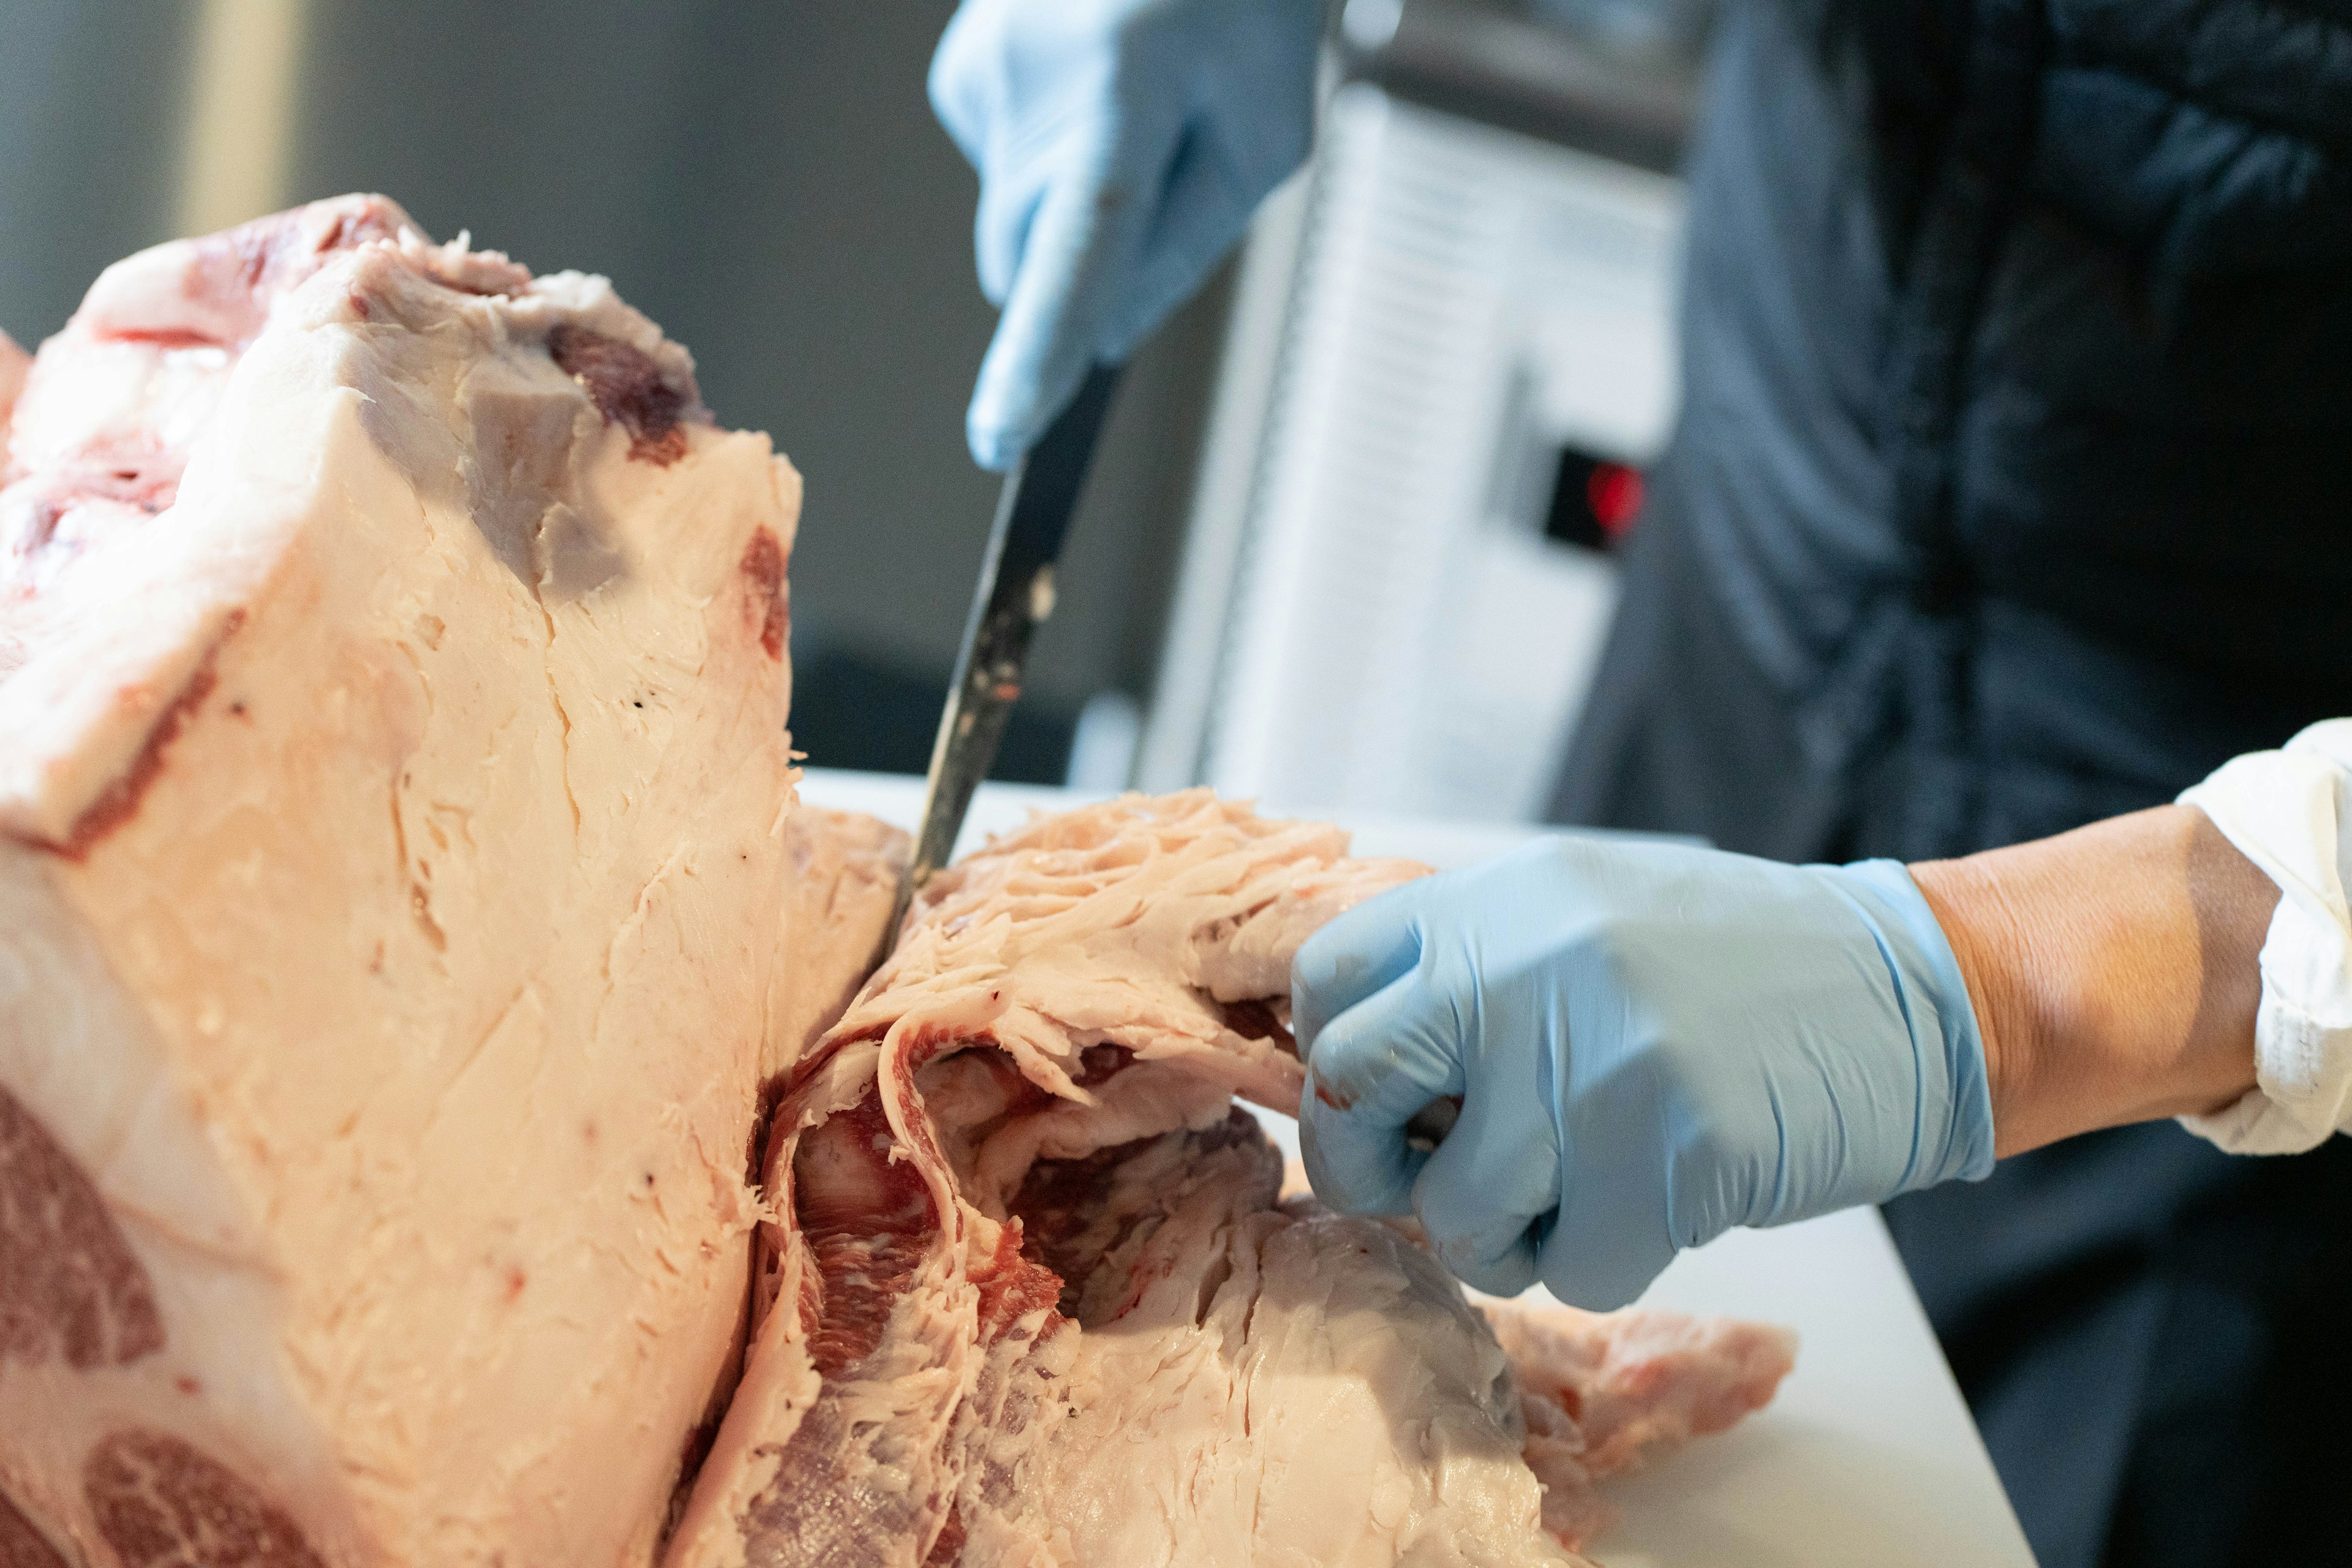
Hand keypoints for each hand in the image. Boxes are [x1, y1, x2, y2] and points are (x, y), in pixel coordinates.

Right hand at [930, 0, 1321, 468]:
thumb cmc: (1246, 13)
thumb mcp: (1265, 135)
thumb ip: (1189, 245)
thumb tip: (1104, 338)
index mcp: (1123, 92)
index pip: (1075, 247)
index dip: (1040, 348)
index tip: (1004, 432)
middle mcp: (1028, 78)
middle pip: (1029, 264)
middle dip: (1081, 272)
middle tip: (1167, 175)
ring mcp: (978, 67)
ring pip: (1014, 220)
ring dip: (1074, 201)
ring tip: (1136, 103)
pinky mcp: (959, 69)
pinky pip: (1004, 169)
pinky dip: (1052, 155)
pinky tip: (1095, 83)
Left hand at [1294, 838, 1994, 1308]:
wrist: (1915, 990)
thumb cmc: (1733, 967)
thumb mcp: (1580, 913)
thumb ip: (1469, 965)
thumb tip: (1346, 1058)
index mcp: (1497, 902)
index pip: (1328, 980)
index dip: (1336, 1060)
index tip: (1384, 1098)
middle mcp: (1525, 969)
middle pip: (1350, 1092)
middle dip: (1368, 1165)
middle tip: (1427, 1179)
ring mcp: (1594, 1064)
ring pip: (1455, 1214)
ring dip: (1502, 1234)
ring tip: (1572, 1190)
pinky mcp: (1669, 1159)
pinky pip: (1569, 1268)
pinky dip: (1601, 1260)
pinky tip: (1653, 1204)